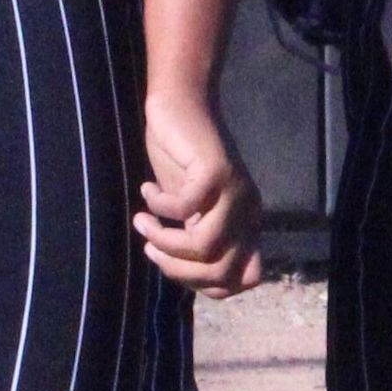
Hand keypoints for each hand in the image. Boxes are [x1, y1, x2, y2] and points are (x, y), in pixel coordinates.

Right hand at [136, 90, 265, 296]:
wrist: (179, 107)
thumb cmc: (180, 162)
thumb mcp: (191, 212)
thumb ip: (197, 241)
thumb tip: (189, 278)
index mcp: (246, 226)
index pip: (242, 279)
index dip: (203, 284)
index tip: (170, 262)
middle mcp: (249, 212)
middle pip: (221, 272)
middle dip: (176, 269)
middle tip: (149, 245)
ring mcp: (236, 192)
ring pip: (205, 246)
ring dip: (163, 240)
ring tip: (142, 221)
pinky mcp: (216, 171)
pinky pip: (185, 207)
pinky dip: (159, 205)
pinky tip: (147, 190)